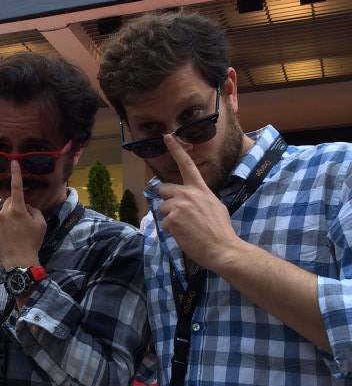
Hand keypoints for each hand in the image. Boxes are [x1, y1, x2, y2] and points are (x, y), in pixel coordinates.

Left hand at [0, 161, 46, 269]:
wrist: (19, 262)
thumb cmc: (33, 241)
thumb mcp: (40, 223)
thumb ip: (33, 210)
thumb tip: (26, 206)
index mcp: (18, 208)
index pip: (17, 187)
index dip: (16, 174)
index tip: (13, 162)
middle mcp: (4, 212)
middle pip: (10, 202)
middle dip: (16, 206)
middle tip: (25, 221)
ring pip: (4, 214)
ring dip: (10, 218)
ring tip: (17, 233)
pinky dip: (3, 227)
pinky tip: (9, 238)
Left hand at [158, 135, 240, 271]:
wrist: (222, 248)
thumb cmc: (221, 229)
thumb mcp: (215, 206)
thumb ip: (201, 197)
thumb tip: (193, 199)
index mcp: (200, 189)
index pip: (187, 165)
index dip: (176, 150)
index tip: (167, 137)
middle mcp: (187, 194)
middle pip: (163, 189)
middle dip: (167, 199)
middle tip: (178, 213)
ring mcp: (178, 206)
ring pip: (162, 208)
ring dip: (170, 218)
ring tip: (185, 227)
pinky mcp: (171, 220)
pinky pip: (164, 223)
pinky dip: (171, 230)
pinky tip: (184, 235)